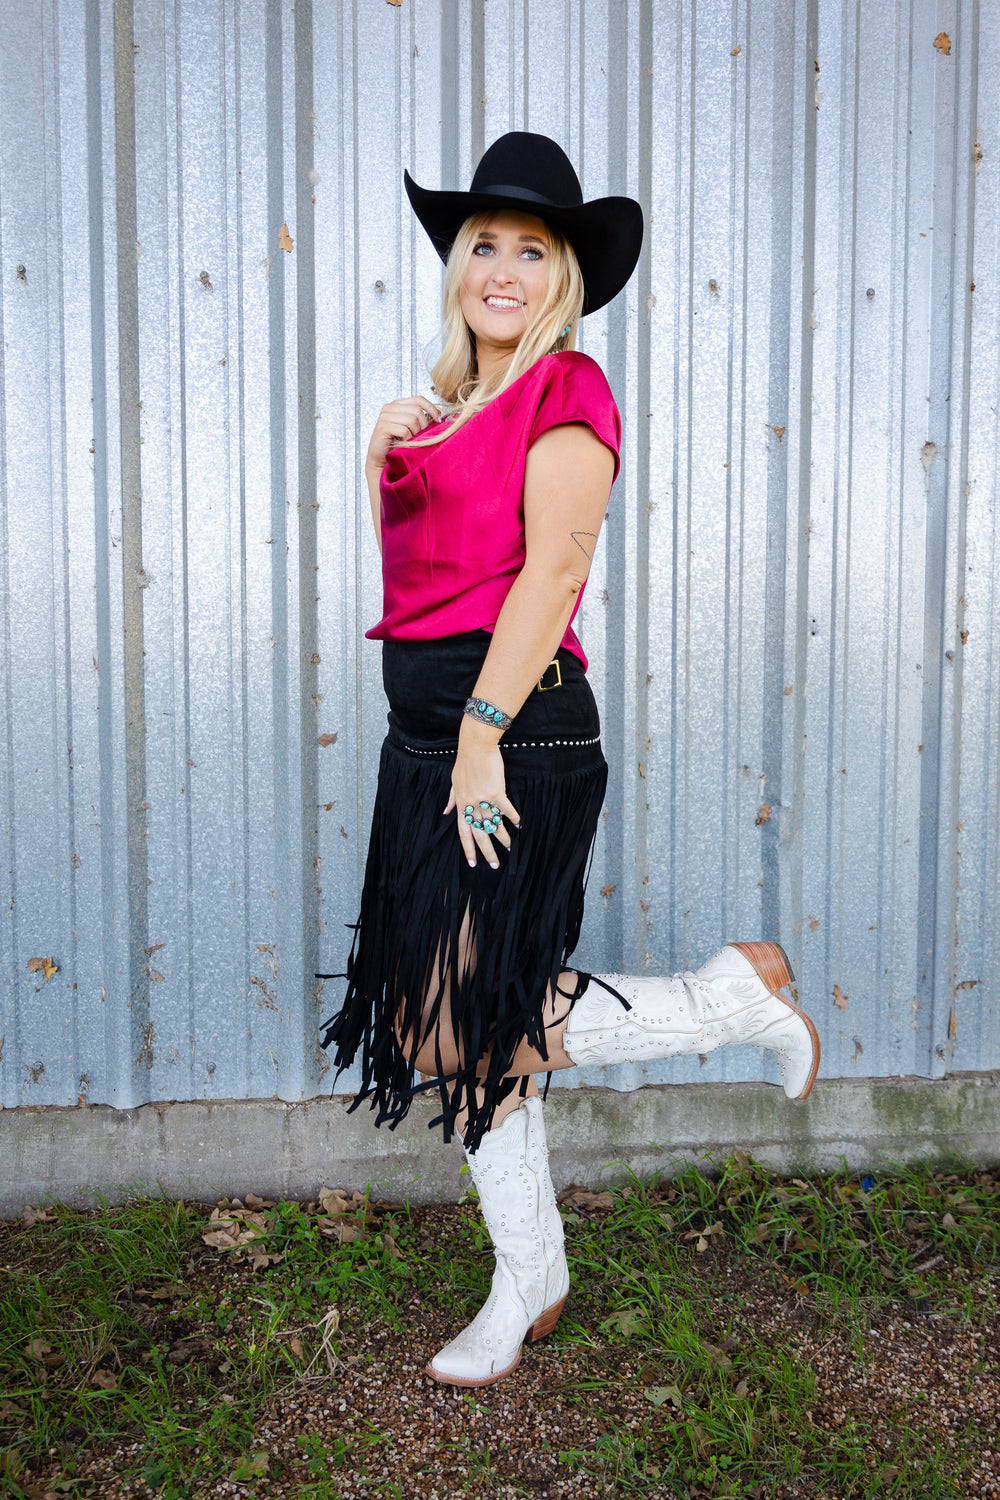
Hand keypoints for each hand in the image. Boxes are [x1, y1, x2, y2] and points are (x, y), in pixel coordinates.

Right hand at [366, 396, 441, 471]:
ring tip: (411, 441)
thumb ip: (422, 420)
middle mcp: (390, 407)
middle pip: (417, 410)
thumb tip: (441, 416)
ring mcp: (385, 416)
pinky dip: (408, 439)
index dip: (431, 408)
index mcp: (398, 404)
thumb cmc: (398, 444)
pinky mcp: (383, 427)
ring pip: (412, 420)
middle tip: (421, 437)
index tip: (438, 420)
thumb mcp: (412, 428)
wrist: (381, 459)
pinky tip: (404, 444)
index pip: (419, 399)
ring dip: (416, 433)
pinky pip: (404, 430)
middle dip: (424, 425)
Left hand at [444, 742, 520, 866]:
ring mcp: (483, 799)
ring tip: (510, 847)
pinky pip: (505, 809)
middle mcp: (471, 805)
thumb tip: (445, 813)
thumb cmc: (465, 762)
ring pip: (493, 824)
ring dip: (502, 837)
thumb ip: (451, 799)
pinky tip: (518, 824)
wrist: (476, 746)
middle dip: (487, 852)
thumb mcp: (454, 782)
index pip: (463, 832)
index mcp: (460, 804)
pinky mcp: (496, 792)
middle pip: (479, 834)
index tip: (473, 863)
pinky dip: (513, 817)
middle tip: (495, 865)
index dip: (468, 849)